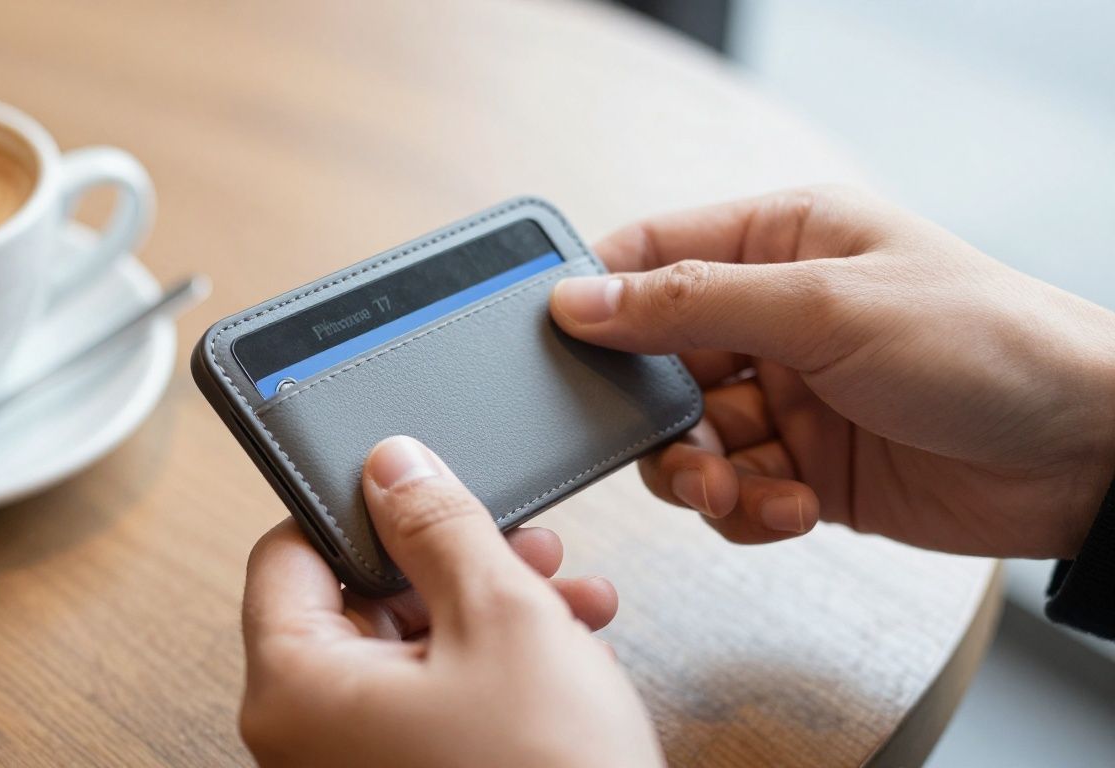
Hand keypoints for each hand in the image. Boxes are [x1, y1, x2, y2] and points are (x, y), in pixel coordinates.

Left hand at [240, 436, 663, 767]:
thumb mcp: (500, 616)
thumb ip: (437, 524)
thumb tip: (392, 465)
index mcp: (296, 689)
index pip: (286, 555)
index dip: (354, 508)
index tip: (414, 485)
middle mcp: (308, 740)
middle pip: (359, 602)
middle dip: (451, 561)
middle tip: (518, 542)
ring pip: (411, 651)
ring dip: (490, 608)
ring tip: (566, 592)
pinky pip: (434, 704)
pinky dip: (494, 666)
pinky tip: (568, 645)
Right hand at [550, 186, 1114, 557]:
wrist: (1085, 454)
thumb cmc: (984, 343)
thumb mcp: (825, 308)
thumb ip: (691, 303)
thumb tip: (580, 299)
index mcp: (777, 242)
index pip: (649, 255)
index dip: (597, 299)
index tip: (560, 346)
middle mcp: (772, 316)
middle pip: (654, 363)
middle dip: (657, 416)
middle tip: (680, 447)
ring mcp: (787, 394)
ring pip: (686, 439)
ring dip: (701, 474)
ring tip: (743, 488)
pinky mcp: (804, 466)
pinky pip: (733, 491)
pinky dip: (749, 509)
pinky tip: (795, 507)